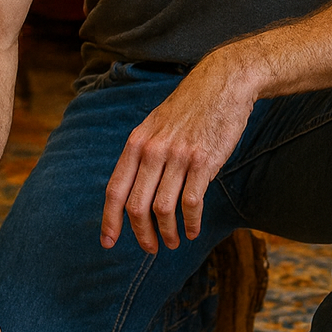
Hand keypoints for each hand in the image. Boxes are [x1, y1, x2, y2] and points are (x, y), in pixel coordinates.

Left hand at [101, 52, 255, 253]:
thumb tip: (134, 189)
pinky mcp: (204, 161)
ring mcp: (178, 156)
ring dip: (167, 232)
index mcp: (136, 142)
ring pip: (163, 208)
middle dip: (141, 234)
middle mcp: (153, 150)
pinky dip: (190, 223)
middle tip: (150, 248)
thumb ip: (143, 153)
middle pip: (136, 206)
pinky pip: (191, 203)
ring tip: (172, 242)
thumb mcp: (155, 125)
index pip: (115, 189)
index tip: (108, 242)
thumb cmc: (190, 107)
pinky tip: (192, 230)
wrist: (223, 83)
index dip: (109, 220)